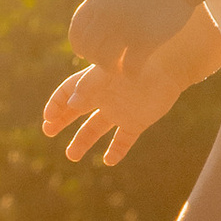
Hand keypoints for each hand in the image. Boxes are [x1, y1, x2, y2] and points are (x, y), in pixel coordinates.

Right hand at [41, 3, 220, 164]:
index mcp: (95, 80)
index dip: (56, 104)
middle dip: (61, 121)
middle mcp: (105, 96)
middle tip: (48, 132)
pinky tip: (109, 161)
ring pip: (96, 128)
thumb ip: (91, 85)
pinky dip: (117, 150)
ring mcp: (120, 109)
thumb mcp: (111, 70)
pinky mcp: (138, 121)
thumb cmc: (139, 60)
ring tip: (71, 156)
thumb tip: (71, 104)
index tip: (48, 118)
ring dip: (82, 141)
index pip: (68, 92)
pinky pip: (124, 139)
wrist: (173, 63)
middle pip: (77, 110)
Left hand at [67, 0, 198, 74]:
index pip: (77, 33)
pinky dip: (130, 74)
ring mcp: (125, 28)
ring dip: (112, 69)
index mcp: (98, 2)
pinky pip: (129, 68)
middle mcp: (107, 16)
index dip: (81, 47)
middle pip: (90, 50)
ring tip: (121, 68)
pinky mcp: (146, 40)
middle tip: (109, 61)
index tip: (89, 51)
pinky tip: (136, 71)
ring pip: (106, 62)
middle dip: (97, 59)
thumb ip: (100, 4)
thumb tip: (89, 23)